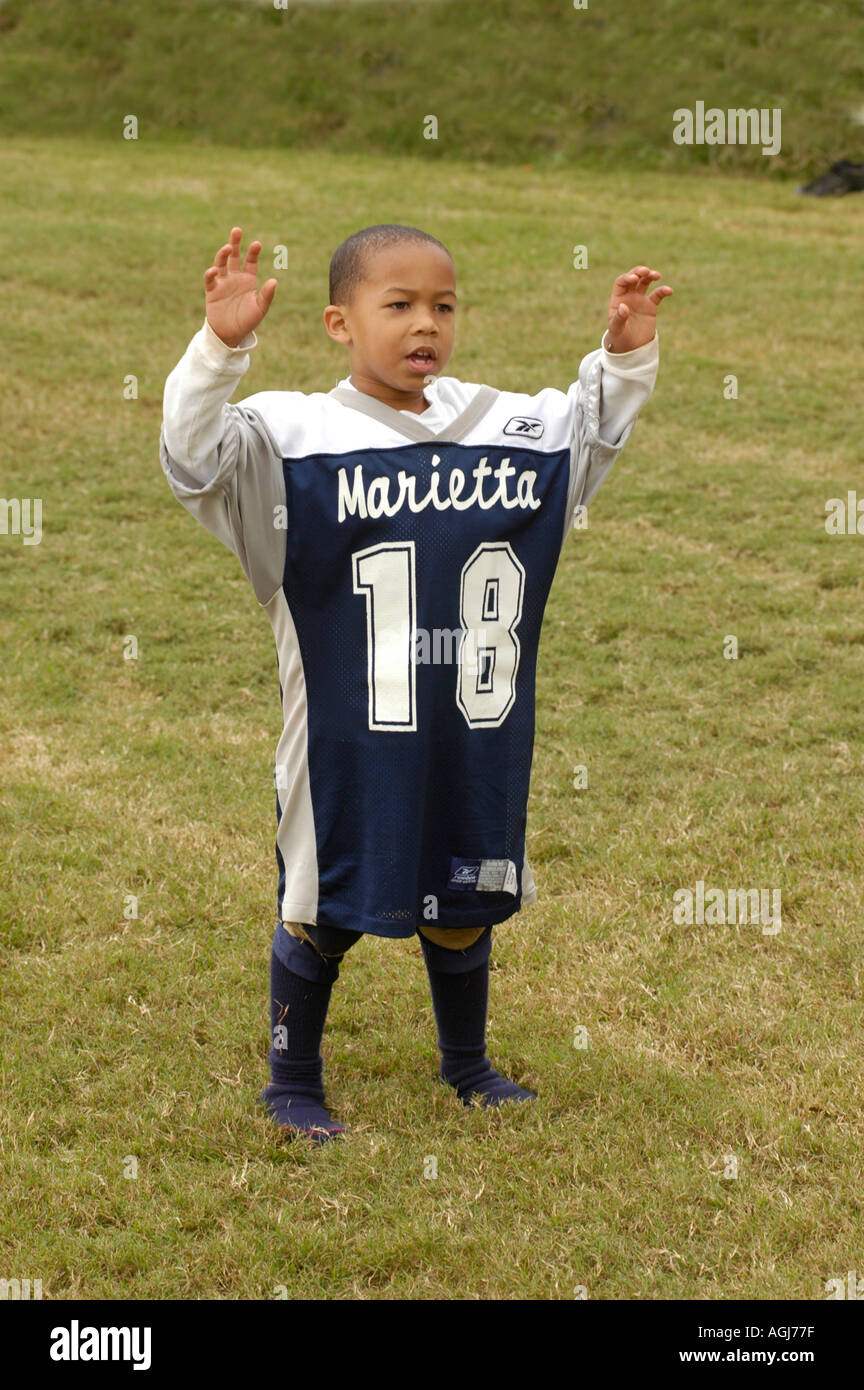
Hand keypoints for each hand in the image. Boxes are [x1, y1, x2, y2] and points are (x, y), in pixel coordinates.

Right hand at [204, 227, 276, 347]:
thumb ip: (266, 295)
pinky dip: (211, 274)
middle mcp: (234, 277)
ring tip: (228, 247)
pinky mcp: (212, 290)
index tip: (257, 244)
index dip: (253, 252)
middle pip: (234, 256)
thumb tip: (274, 281)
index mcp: (248, 279)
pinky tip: (215, 270)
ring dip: (223, 254)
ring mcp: (222, 282)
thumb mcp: (260, 308)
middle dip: (235, 243)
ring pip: (221, 263)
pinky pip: (210, 279)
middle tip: (237, 230)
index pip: (250, 261)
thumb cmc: (247, 321)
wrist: (231, 334)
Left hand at [606, 266, 672, 352]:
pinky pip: (658, 295)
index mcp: (618, 299)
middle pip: (634, 277)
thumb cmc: (619, 338)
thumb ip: (619, 318)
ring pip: (645, 282)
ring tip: (656, 275)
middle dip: (639, 272)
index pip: (621, 282)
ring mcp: (640, 300)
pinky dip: (663, 291)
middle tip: (646, 271)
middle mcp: (629, 296)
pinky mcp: (651, 306)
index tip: (634, 279)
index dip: (627, 278)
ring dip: (650, 276)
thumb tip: (623, 306)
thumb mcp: (616, 329)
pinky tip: (669, 291)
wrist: (631, 348)